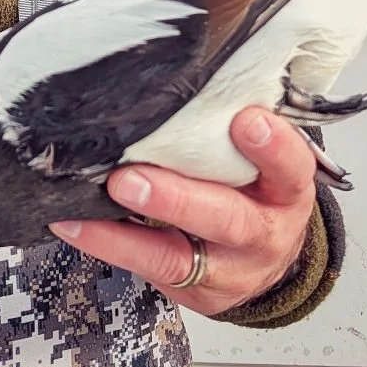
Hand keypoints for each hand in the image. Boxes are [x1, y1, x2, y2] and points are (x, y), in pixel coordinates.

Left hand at [49, 107, 315, 315]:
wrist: (269, 260)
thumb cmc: (259, 192)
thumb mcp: (269, 162)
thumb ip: (237, 129)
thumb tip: (185, 74)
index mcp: (287, 191)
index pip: (291, 167)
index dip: (272, 146)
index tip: (245, 119)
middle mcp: (263, 234)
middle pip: (228, 220)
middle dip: (177, 199)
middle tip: (130, 178)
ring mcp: (228, 270)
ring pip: (176, 257)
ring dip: (124, 234)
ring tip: (85, 209)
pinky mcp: (195, 293)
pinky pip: (147, 269)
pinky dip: (107, 244)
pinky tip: (74, 224)